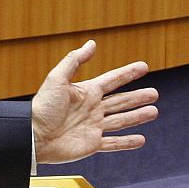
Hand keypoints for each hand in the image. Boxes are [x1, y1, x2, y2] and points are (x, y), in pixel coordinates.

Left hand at [31, 40, 157, 163]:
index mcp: (87, 92)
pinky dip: (127, 142)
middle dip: (138, 97)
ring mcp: (94, 127)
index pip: (113, 80)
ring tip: (154, 111)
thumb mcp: (57, 78)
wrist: (33, 135)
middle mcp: (93, 108)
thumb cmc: (43, 106)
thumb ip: (74, 60)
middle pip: (121, 101)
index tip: (144, 66)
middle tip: (155, 93)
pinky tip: (141, 140)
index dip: (128, 73)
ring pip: (122, 120)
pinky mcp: (92, 144)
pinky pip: (113, 143)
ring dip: (138, 116)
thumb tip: (92, 43)